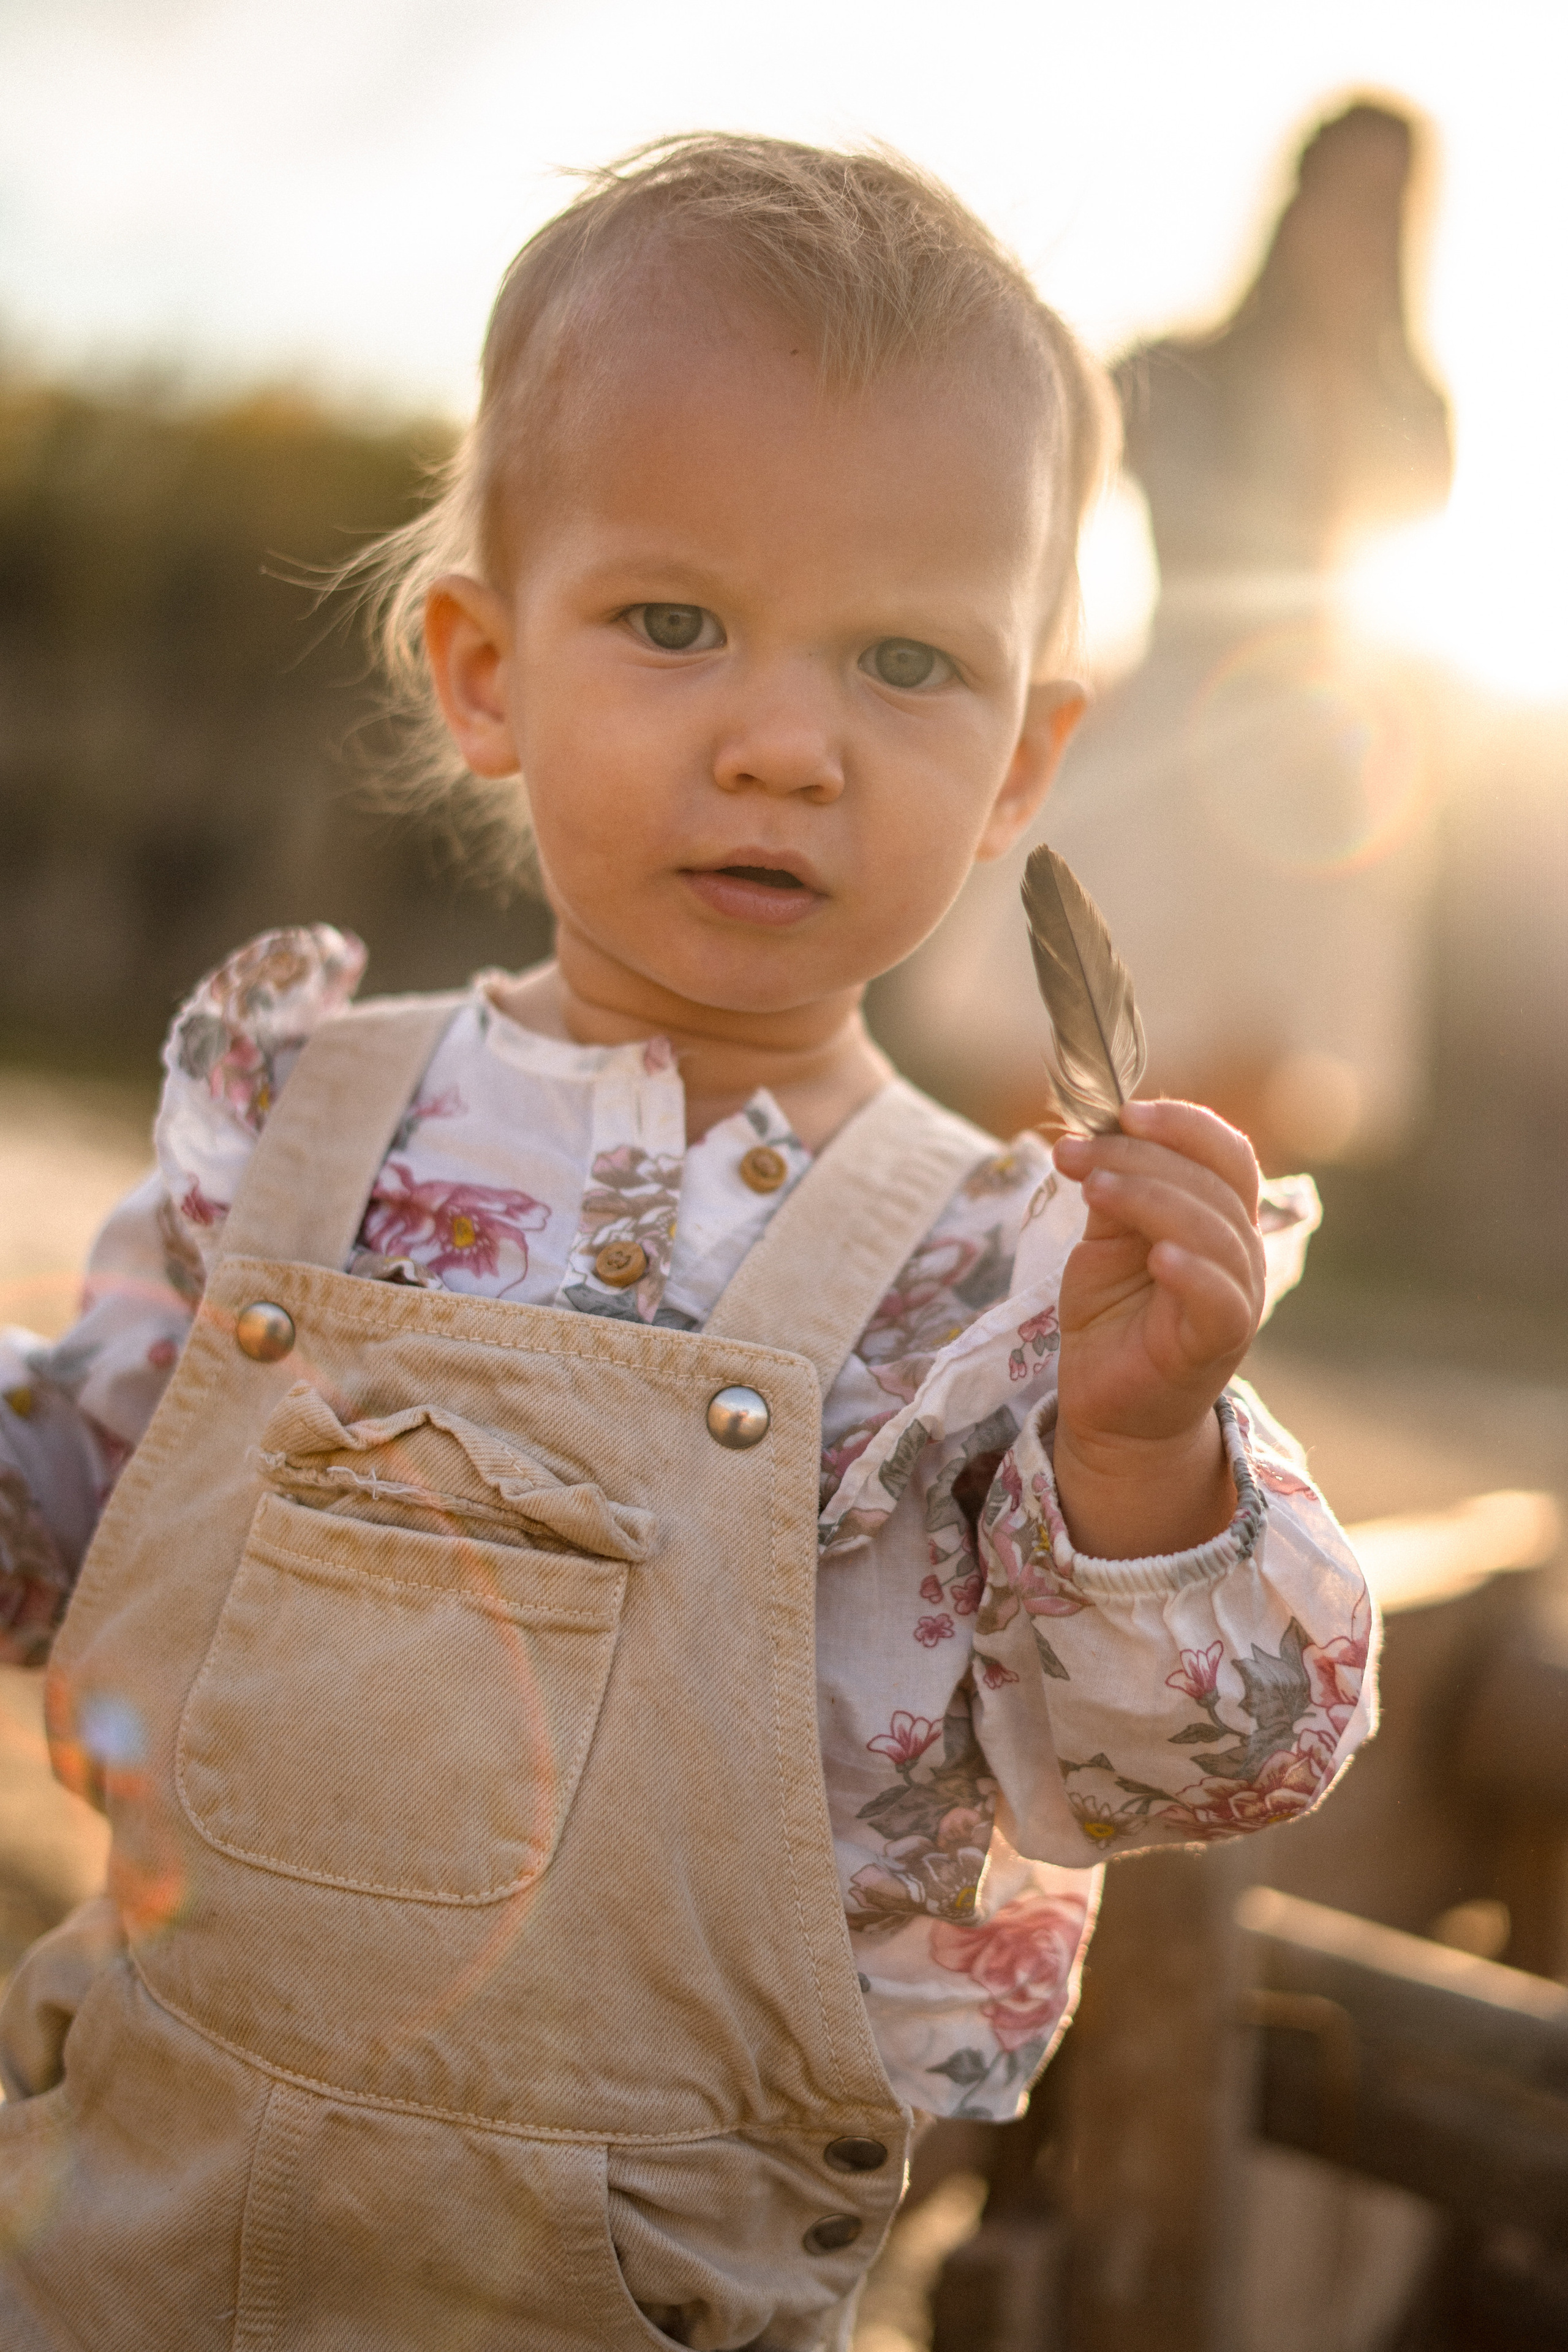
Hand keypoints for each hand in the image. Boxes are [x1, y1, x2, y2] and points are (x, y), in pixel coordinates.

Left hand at [1049, 1100, 1264, 1557]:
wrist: (1109, 1406)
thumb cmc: (1112, 1318)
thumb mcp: (1103, 1242)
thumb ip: (1112, 1192)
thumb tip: (1096, 1136)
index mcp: (1219, 1217)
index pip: (1225, 1152)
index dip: (1181, 1123)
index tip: (1119, 1112)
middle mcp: (1240, 1251)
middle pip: (1213, 1182)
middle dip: (1141, 1156)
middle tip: (1077, 1154)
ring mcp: (1236, 1298)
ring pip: (1216, 1230)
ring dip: (1152, 1198)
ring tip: (1094, 1189)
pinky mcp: (1218, 1343)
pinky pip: (1221, 1299)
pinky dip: (1193, 1270)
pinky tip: (1156, 1255)